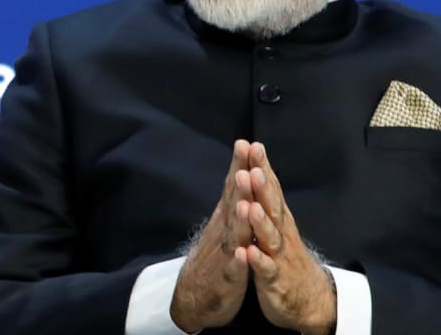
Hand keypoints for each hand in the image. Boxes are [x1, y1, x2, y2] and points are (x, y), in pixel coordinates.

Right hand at [170, 140, 253, 331]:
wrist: (193, 296)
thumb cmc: (214, 254)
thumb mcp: (223, 223)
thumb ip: (231, 196)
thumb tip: (240, 168)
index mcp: (226, 217)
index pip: (233, 187)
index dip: (240, 166)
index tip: (246, 142)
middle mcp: (224, 230)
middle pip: (233, 204)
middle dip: (241, 184)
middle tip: (247, 164)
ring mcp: (225, 254)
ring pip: (234, 234)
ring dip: (240, 219)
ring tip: (246, 203)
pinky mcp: (227, 280)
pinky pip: (234, 271)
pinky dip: (239, 262)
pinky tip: (244, 255)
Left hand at [238, 142, 336, 334]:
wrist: (307, 296)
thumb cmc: (287, 254)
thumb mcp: (278, 222)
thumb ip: (268, 197)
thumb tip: (258, 166)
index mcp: (279, 216)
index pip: (270, 186)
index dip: (262, 167)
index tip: (253, 145)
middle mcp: (281, 231)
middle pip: (272, 205)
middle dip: (261, 187)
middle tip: (252, 167)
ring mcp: (279, 254)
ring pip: (269, 235)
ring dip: (260, 221)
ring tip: (249, 206)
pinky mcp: (274, 278)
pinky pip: (265, 269)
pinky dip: (257, 261)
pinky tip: (247, 252)